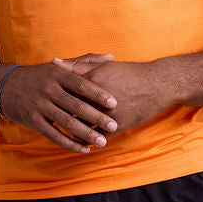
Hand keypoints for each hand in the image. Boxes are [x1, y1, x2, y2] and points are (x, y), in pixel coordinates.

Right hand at [0, 54, 119, 153]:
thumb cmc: (38, 76)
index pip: (81, 84)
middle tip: (114, 126)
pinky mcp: (33, 120)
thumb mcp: (58, 66)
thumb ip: (85, 62)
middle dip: (96, 117)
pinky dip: (69, 143)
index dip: (98, 94)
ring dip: (85, 133)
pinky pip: (54, 135)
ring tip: (102, 142)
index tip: (114, 103)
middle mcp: (49, 90)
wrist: (4, 86)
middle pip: (76, 105)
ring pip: (66, 122)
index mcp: (57, 74)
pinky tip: (84, 149)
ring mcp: (40, 106)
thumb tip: (111, 57)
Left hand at [51, 54, 171, 131]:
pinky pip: (95, 136)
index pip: (64, 88)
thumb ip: (78, 64)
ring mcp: (107, 112)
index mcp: (93, 77)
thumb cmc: (129, 74)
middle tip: (47, 117)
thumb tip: (54, 61)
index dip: (53, 95)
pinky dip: (86, 139)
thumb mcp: (105, 66)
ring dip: (70, 130)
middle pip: (68, 108)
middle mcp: (98, 95)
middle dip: (57, 114)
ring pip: (80, 125)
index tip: (44, 99)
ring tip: (63, 131)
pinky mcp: (117, 125)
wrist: (158, 85)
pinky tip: (81, 140)